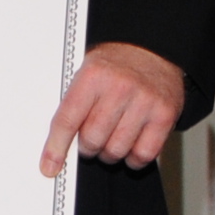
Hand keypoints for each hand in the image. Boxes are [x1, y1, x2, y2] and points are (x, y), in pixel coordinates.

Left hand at [40, 41, 186, 176]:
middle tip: (91, 139)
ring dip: (109, 153)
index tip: (50, 166)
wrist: (152, 48)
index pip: (67, 120)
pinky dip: (133, 159)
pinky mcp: (164, 115)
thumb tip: (56, 145)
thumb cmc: (116, 65)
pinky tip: (130, 147)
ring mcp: (144, 102)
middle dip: (87, 147)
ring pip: (116, 150)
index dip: (56, 148)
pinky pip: (144, 154)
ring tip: (111, 139)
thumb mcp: (87, 72)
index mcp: (93, 75)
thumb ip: (73, 105)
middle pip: (92, 140)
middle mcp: (119, 88)